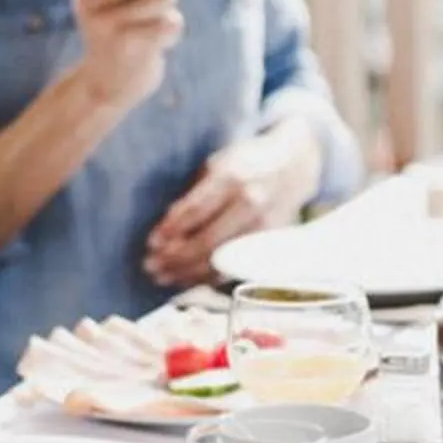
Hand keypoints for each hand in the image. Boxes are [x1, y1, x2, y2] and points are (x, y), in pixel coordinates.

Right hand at [67, 0, 180, 112]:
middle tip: (141, 8)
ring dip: (166, 11)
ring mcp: (105, 24)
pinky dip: (172, 32)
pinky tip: (154, 43)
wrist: (109, 81)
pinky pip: (173, 21)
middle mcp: (86, 0)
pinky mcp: (127, 46)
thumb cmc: (115, 23)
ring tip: (147, 25)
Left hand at [142, 121, 325, 287]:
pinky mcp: (269, 244)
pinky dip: (208, 277)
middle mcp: (250, 203)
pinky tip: (187, 278)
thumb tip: (167, 227)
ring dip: (187, 273)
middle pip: (207, 241)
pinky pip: (235, 268)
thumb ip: (194, 194)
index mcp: (232, 178)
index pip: (196, 210)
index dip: (171, 230)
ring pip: (222, 260)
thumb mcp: (216, 165)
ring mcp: (263, 227)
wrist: (292, 167)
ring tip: (162, 277)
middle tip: (150, 266)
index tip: (151, 243)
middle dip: (175, 257)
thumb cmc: (244, 164)